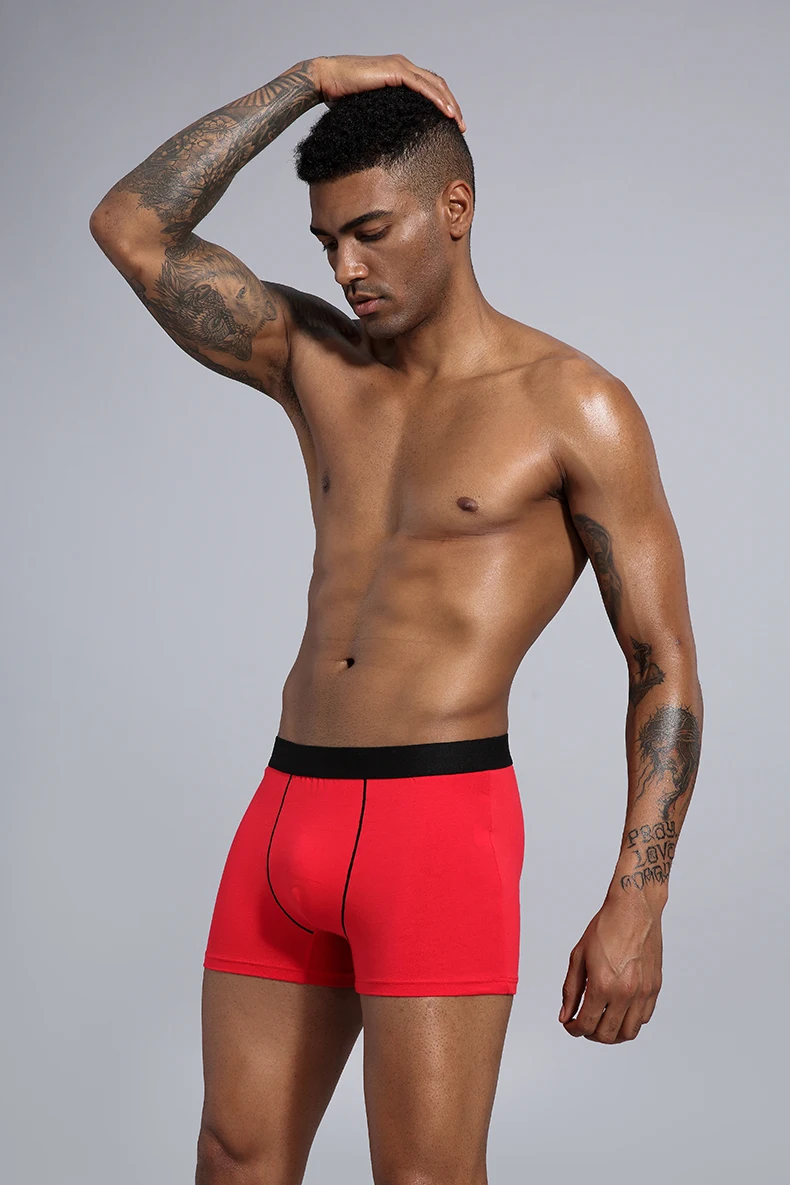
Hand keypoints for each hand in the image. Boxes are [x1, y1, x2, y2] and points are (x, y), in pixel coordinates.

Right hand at [309, 54, 465, 131]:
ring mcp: (400, 66)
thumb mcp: (371, 109)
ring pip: (434, 85)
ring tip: (458, 123)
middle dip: (452, 106)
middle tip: (461, 127)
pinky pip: (422, 86)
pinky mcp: (395, 70)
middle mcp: (403, 66)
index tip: (452, 124)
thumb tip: (391, 140)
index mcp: (399, 72)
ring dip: (449, 104)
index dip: (443, 104)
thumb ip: (385, 117)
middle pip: (437, 85)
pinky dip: (436, 100)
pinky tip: (446, 113)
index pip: (429, 87)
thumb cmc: (341, 97)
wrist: (326, 81)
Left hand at [559, 896, 662, 1042]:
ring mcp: (643, 992)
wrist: (633, 910)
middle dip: (591, 1035)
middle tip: (583, 1025)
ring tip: (601, 1023)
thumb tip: (565, 1016)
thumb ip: (571, 990)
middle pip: (608, 1035)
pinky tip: (618, 1011)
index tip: (569, 1025)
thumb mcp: (578, 956)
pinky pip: (643, 1018)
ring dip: (612, 1034)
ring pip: (629, 1032)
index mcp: (603, 985)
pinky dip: (629, 1022)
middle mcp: (625, 993)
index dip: (574, 1029)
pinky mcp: (654, 988)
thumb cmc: (605, 928)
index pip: (586, 1024)